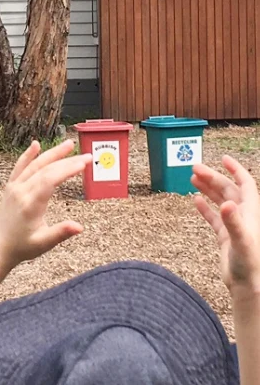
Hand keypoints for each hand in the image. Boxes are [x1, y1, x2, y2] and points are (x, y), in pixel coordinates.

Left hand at [0, 139, 91, 265]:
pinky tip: (36, 145)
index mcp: (30, 205)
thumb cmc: (23, 246)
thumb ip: (60, 233)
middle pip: (45, 170)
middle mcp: (21, 192)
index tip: (84, 163)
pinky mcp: (11, 187)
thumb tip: (79, 227)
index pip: (50, 180)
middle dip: (67, 161)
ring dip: (52, 154)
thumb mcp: (43, 243)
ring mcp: (14, 188)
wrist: (0, 246)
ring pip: (34, 165)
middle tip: (87, 155)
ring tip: (69, 144)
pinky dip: (28, 155)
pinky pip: (19, 167)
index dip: (67, 169)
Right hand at [192, 156, 259, 297]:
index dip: (235, 170)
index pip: (244, 184)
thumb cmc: (251, 265)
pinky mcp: (225, 237)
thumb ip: (234, 223)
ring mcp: (234, 226)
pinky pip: (213, 218)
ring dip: (208, 189)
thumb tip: (227, 204)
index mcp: (251, 212)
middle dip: (213, 178)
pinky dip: (205, 208)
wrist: (250, 286)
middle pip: (228, 190)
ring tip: (193, 179)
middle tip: (195, 168)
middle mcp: (243, 216)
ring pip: (220, 201)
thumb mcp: (242, 242)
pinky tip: (195, 200)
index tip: (223, 159)